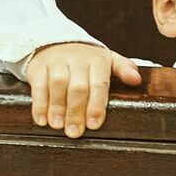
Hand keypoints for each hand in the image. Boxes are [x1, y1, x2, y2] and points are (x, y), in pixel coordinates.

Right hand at [25, 41, 140, 137]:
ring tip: (58, 126)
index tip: (94, 124)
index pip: (99, 84)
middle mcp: (77, 59)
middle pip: (78, 87)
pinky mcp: (40, 67)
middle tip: (74, 132)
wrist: (57, 43)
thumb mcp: (108, 60)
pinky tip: (41, 119)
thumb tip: (136, 80)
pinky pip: (39, 85)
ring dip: (57, 107)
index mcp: (97, 60)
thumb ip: (124, 69)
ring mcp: (57, 62)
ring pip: (58, 85)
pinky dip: (39, 104)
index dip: (96, 105)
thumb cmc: (86, 60)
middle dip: (76, 111)